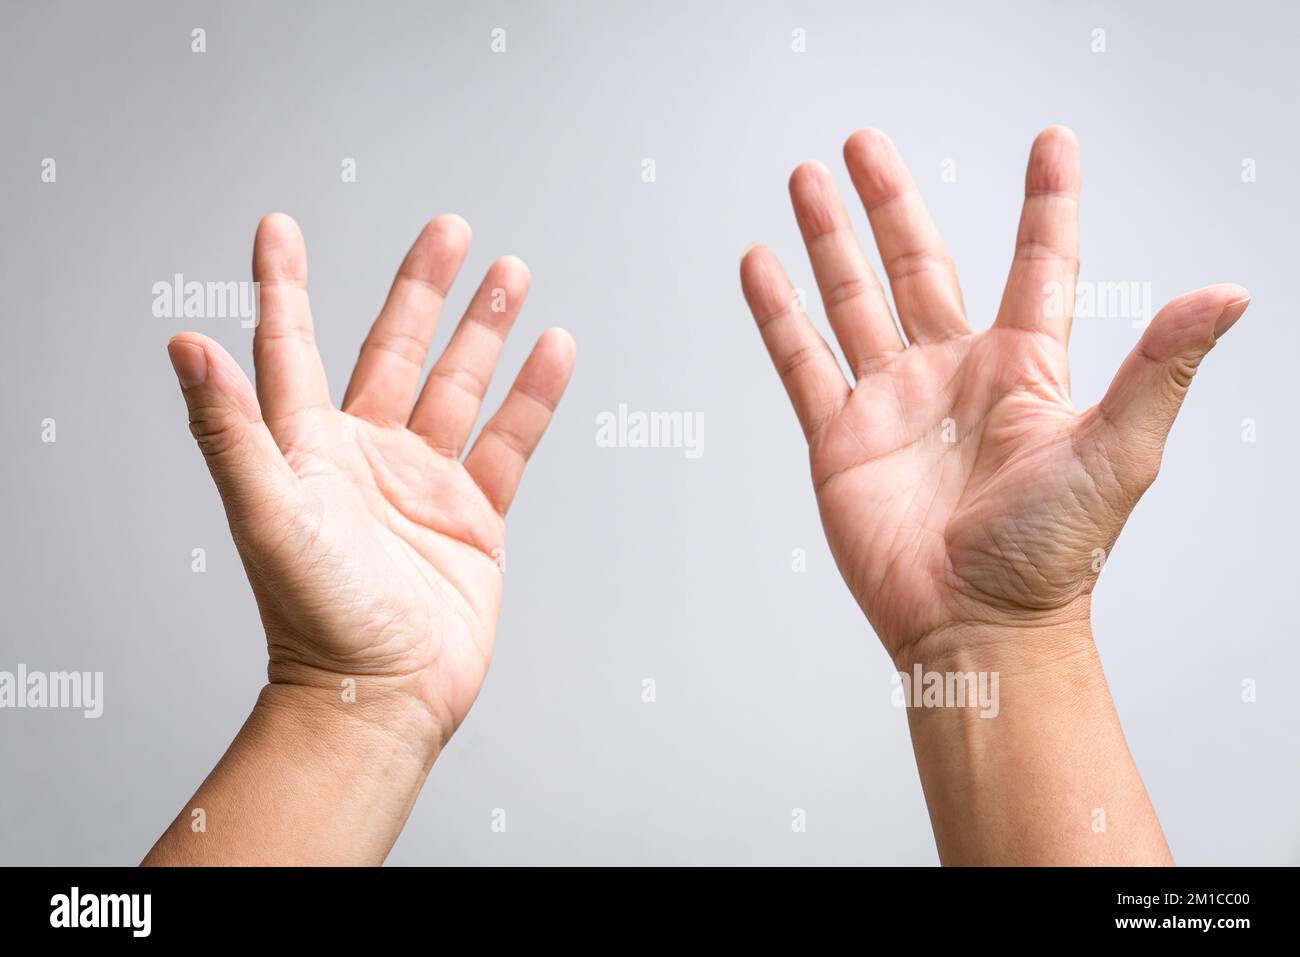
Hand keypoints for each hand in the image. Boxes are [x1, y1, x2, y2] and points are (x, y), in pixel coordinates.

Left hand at [167, 213, 574, 755]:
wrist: (382, 694)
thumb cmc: (317, 617)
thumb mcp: (269, 514)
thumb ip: (232, 428)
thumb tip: (184, 345)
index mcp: (310, 448)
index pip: (291, 347)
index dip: (284, 285)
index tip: (279, 228)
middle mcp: (367, 455)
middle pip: (395, 349)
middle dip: (422, 288)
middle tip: (449, 230)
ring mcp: (423, 482)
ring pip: (459, 384)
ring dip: (485, 329)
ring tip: (511, 274)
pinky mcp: (473, 514)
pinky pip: (508, 439)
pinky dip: (532, 395)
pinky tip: (551, 351)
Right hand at [741, 127, 1247, 663]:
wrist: (975, 626)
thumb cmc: (1052, 553)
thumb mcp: (1119, 450)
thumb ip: (1160, 367)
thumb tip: (1229, 295)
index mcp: (1022, 369)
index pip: (1035, 265)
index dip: (1044, 203)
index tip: (1049, 144)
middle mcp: (953, 375)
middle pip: (917, 265)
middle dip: (889, 202)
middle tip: (863, 145)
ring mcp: (892, 404)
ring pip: (852, 301)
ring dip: (829, 241)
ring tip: (807, 180)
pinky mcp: (840, 439)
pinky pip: (802, 363)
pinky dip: (778, 314)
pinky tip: (760, 266)